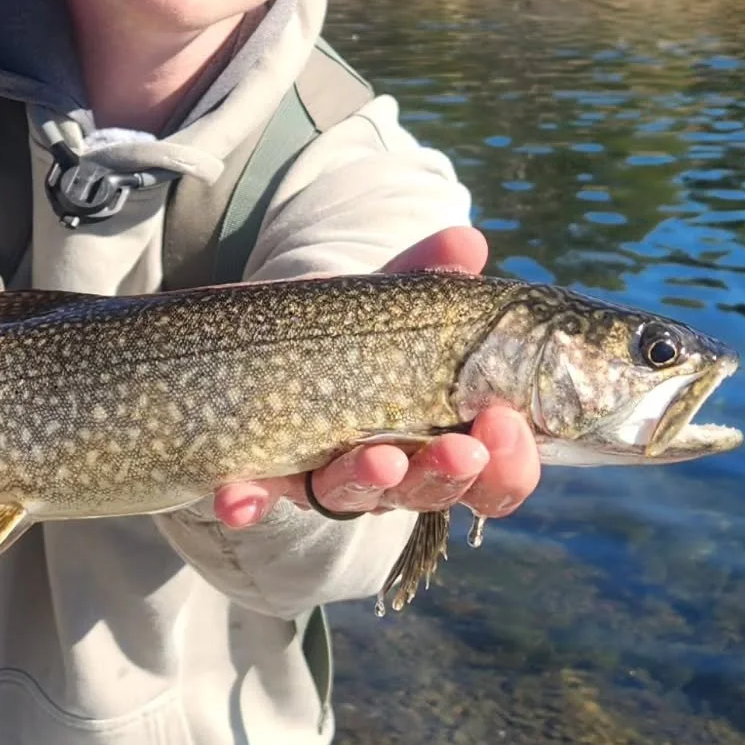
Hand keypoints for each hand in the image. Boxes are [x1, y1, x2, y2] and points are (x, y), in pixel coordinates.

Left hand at [213, 225, 540, 529]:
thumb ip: (426, 280)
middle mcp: (389, 471)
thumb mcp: (389, 307)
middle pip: (427, 490)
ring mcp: (323, 479)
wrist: (268, 359)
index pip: (493, 473)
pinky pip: (253, 498)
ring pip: (350, 496)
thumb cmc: (354, 342)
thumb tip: (463, 244)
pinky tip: (236, 498)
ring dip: (368, 480)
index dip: (508, 462)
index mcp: (440, 438)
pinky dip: (245, 501)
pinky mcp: (260, 477)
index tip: (504, 423)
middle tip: (462, 450)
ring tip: (382, 459)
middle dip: (447, 473)